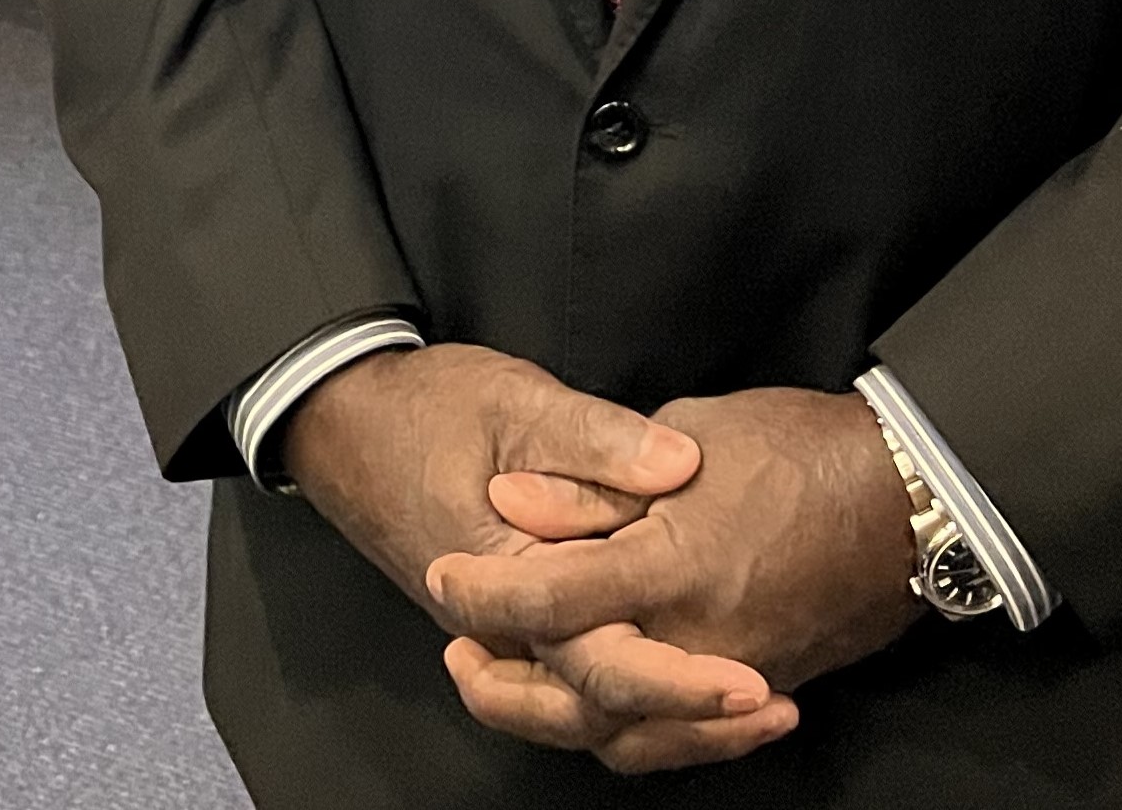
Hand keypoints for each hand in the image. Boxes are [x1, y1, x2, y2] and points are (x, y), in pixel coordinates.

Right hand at [279, 346, 787, 770]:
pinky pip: (583, 681)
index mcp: (507, 578)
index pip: (600, 657)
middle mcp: (505, 629)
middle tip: (773, 704)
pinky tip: (699, 670)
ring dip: (675, 719)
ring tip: (761, 708)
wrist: (348, 425)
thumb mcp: (514, 403)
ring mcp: (510, 634)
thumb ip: (596, 439)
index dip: (679, 679)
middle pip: (602, 708)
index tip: (749, 679)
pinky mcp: (520, 623)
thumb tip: (681, 465)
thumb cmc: (427, 408)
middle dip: (692, 719)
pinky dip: (643, 693)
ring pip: (593, 711)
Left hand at [427, 388, 916, 772]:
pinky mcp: (760, 686)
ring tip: (507, 677)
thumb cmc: (797, 449)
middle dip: (506, 687)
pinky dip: (626, 730)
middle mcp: (698, 639)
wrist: (904, 498)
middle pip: (579, 699)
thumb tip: (514, 505)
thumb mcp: (688, 436)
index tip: (442, 576)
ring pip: (626, 738)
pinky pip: (676, 737)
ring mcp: (732, 674)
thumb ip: (594, 481)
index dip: (487, 594)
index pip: (553, 601)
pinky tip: (593, 701)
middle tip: (460, 649)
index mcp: (672, 566)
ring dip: (556, 719)